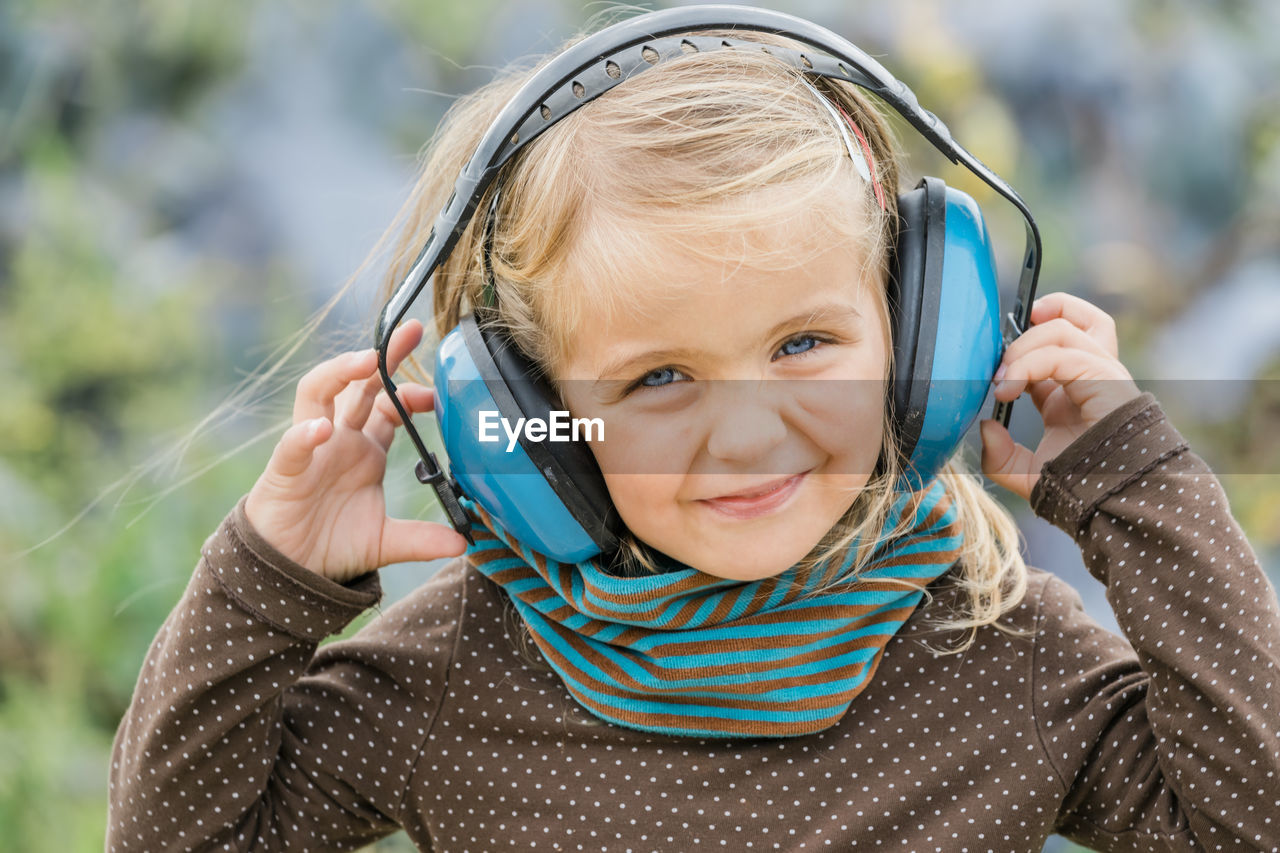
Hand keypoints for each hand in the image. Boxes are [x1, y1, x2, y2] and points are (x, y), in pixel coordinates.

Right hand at [244, 320, 468, 582]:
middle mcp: (339, 439)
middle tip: (412, 330)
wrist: (290, 572)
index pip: (390, 404)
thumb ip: (422, 538)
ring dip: (340, 372)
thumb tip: (463, 544)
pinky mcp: (284, 470)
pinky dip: (304, 434)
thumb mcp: (386, 542)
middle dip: (383, 355)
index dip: (413, 393)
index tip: (439, 396)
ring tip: (366, 359)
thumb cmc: (334, 544)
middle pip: (359, 384)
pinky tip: (322, 428)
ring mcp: (311, 448)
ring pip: (317, 393)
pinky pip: (291, 445)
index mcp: (366, 448)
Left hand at [979, 292, 1142, 502]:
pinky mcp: (1106, 379)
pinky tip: (1008, 389)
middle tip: (997, 366)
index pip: (1052, 345)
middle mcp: (1090, 376)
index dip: (1018, 345)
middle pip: (1071, 319)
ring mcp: (1102, 374)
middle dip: (1026, 329)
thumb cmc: (1076, 489)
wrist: (1109, 502)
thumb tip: (985, 427)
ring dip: (1023, 346)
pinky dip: (1028, 364)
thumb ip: (1000, 455)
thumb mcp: (1025, 473)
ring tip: (1001, 378)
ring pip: (1065, 327)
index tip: (992, 369)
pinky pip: (1062, 353)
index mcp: (1071, 392)